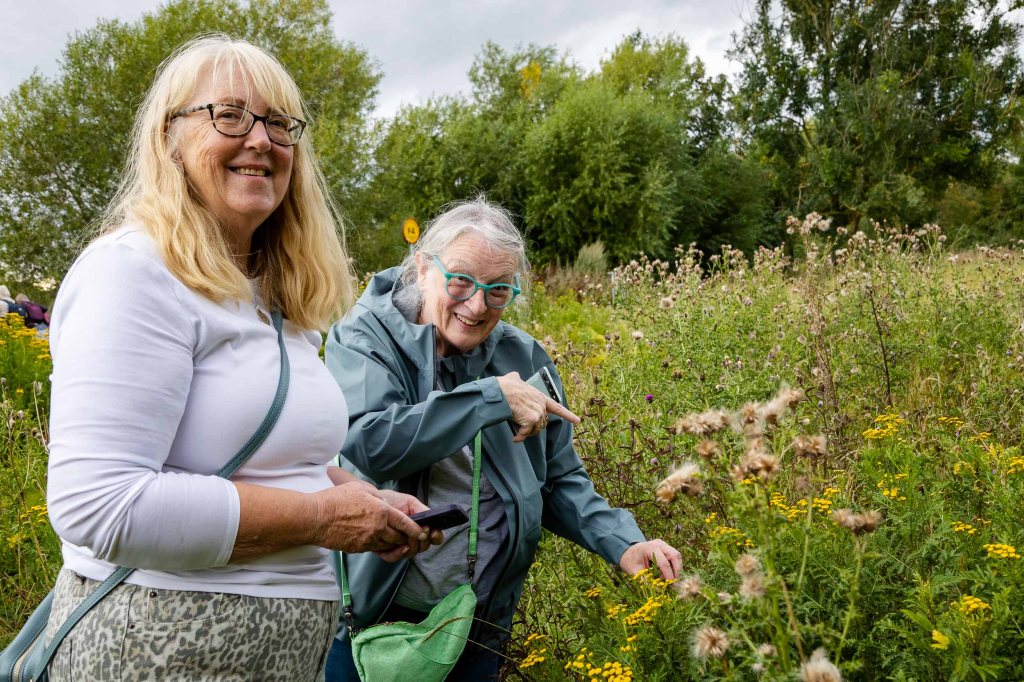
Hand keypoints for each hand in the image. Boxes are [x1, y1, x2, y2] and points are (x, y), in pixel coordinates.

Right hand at [309, 482, 425, 561]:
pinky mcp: (358, 548)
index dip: (416, 529)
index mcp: (382, 510)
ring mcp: (368, 540)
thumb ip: (377, 497)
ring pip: (388, 545)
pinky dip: (378, 545)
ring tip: (391, 537)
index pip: (406, 523)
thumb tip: (385, 503)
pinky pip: (374, 549)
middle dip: (405, 537)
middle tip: (406, 535)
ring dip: (392, 542)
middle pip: (399, 537)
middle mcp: (378, 527)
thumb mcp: (361, 489)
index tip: (422, 532)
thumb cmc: (336, 500)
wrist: (316, 518)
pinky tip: (374, 539)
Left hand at [375, 488, 444, 548]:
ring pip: (410, 553)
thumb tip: (430, 525)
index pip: (435, 536)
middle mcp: (412, 536)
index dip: (436, 536)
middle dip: (422, 542)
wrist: (369, 503)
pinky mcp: (387, 549)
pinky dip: (394, 553)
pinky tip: (393, 546)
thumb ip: (423, 511)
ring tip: (403, 539)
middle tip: (416, 535)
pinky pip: (393, 557)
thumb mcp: (409, 502)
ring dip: (409, 548)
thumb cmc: (391, 501)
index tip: (432, 533)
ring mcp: (400, 544)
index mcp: (420, 525)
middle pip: (424, 547)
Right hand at [496, 371, 580, 442]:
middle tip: (523, 425)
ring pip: (534, 429)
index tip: (577, 421)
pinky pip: (525, 433)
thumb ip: (518, 379)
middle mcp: (541, 406)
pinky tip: (515, 438)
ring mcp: (537, 413)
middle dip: (533, 425)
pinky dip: (520, 437)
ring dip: (526, 432)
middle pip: (542, 422)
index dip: (568, 415)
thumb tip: (515, 376)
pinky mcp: (530, 420)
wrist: (500, 392)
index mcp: (541, 397)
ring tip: (518, 430)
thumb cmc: (505, 386)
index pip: (557, 408)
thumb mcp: (515, 379)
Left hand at [619, 540, 682, 580]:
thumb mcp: (635, 572)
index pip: (664, 562)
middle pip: (675, 555)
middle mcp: (659, 544)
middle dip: (677, 570)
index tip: (670, 585)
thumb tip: (659, 591)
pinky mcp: (666, 547)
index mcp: (650, 548)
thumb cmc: (630, 561)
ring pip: (677, 555)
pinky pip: (674, 556)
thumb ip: (646, 581)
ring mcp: (663, 544)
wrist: (628, 552)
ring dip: (676, 568)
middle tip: (674, 583)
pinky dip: (673, 566)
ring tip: (668, 579)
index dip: (669, 575)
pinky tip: (666, 574)